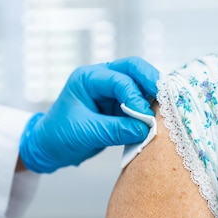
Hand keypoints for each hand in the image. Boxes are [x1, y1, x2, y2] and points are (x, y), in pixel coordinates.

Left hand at [19, 57, 159, 172]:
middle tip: (168, 97)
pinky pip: (139, 102)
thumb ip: (116, 129)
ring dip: (153, 96)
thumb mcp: (86, 133)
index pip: (119, 79)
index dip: (135, 97)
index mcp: (87, 78)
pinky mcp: (118, 106)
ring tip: (166, 111)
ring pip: (140, 84)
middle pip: (134, 69)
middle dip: (152, 81)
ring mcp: (111, 91)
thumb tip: (146, 129)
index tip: (145, 118)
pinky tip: (158, 119)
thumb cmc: (59, 135)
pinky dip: (149, 109)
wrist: (49, 148)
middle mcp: (101, 79)